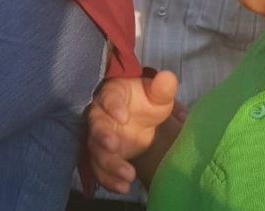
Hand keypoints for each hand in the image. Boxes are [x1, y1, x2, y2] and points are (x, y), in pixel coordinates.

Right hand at [88, 71, 177, 193]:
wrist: (139, 121)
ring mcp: (99, 137)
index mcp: (112, 95)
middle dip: (102, 136)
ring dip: (109, 163)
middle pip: (96, 126)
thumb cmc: (145, 103)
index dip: (113, 106)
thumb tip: (168, 77)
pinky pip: (99, 168)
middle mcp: (100, 116)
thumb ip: (161, 89)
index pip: (108, 98)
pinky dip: (109, 179)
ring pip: (96, 150)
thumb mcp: (157, 96)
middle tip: (113, 146)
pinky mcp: (102, 156)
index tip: (123, 116)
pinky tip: (124, 187)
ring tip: (129, 174)